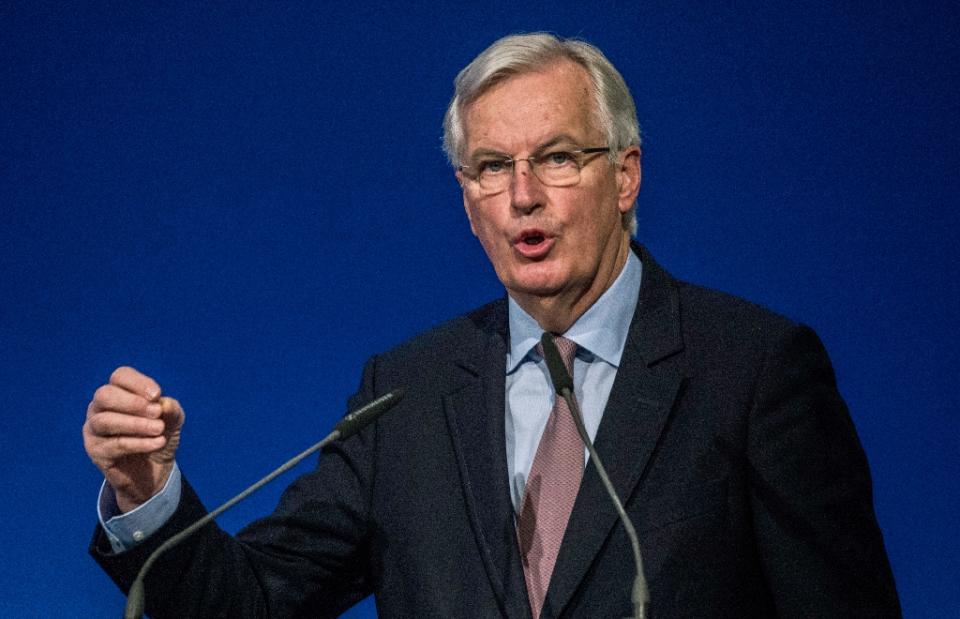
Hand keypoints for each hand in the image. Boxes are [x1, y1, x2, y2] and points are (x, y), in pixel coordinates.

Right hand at [83, 366, 184, 511]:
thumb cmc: (159, 436)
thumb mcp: (172, 420)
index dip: (138, 383)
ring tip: (159, 429)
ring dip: (135, 424)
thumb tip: (164, 404)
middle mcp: (100, 408)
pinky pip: (114, 444)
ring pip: (105, 420)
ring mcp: (94, 429)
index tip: (157, 395)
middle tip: (156, 412)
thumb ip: (171, 409)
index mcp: (118, 392)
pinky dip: (139, 443)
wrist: (154, 471)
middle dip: (132, 402)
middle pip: (105, 395)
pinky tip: (158, 443)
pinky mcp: (95, 451)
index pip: (120, 376)